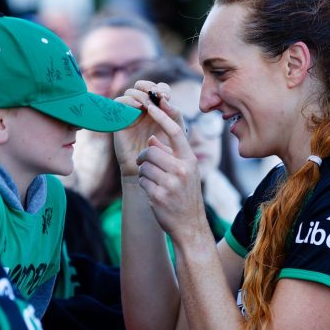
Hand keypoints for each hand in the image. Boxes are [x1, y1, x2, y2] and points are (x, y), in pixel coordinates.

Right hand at [113, 81, 179, 176]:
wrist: (151, 167)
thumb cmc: (165, 151)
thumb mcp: (175, 130)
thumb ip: (174, 113)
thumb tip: (164, 99)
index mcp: (157, 108)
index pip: (157, 88)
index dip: (161, 88)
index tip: (166, 97)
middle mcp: (142, 108)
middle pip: (141, 85)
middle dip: (149, 86)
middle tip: (157, 95)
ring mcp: (130, 114)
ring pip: (130, 92)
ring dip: (140, 94)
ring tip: (146, 104)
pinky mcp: (119, 121)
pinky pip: (118, 103)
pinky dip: (127, 101)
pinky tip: (137, 107)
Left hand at [133, 103, 209, 242]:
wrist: (189, 225)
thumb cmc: (185, 195)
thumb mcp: (184, 172)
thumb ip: (169, 153)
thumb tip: (151, 136)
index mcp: (189, 160)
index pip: (175, 131)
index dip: (161, 115)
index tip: (151, 104)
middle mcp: (182, 169)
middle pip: (151, 150)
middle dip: (143, 157)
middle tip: (145, 165)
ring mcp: (170, 183)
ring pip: (143, 166)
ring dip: (143, 173)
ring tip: (154, 183)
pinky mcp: (158, 195)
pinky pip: (141, 181)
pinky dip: (143, 185)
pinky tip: (153, 193)